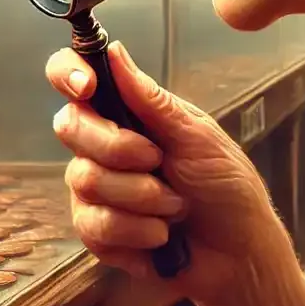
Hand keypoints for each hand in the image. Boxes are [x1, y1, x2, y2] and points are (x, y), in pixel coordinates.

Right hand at [45, 42, 298, 305]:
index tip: (86, 85)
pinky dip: (140, 231)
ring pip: (85, 180)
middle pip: (69, 127)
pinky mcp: (96, 232)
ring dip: (143, 197)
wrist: (238, 254)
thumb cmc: (226, 188)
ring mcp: (95, 189)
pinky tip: (162, 236)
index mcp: (127, 112)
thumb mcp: (198, 137)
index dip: (66, 73)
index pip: (73, 78)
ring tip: (176, 207)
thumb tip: (114, 51)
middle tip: (160, 161)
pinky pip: (95, 225)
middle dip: (120, 148)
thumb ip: (152, 101)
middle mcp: (102, 146)